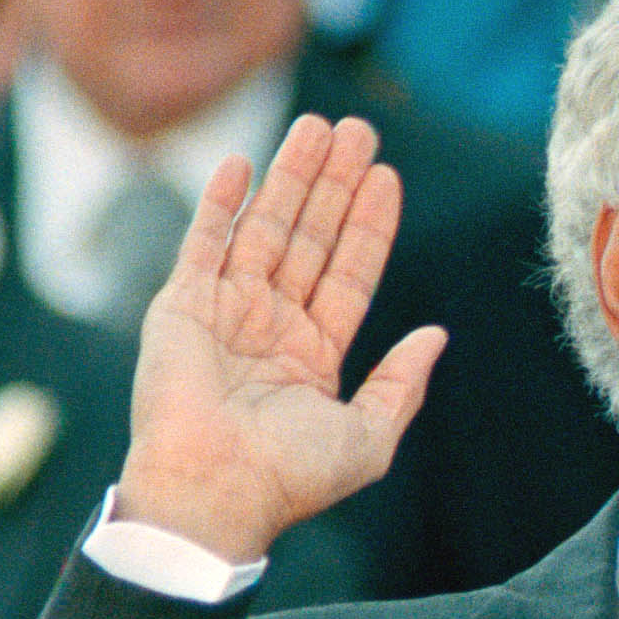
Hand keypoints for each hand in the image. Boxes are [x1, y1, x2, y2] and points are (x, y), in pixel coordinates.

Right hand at [112, 114, 447, 561]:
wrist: (216, 492)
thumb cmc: (291, 476)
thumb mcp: (369, 437)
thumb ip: (402, 384)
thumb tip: (437, 335)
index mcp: (314, 354)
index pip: (350, 273)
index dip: (370, 224)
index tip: (388, 175)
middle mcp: (272, 325)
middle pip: (313, 237)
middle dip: (335, 183)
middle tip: (359, 128)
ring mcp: (226, 311)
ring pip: (267, 227)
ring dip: (291, 176)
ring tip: (318, 126)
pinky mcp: (181, 305)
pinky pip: (204, 242)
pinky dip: (221, 201)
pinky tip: (242, 161)